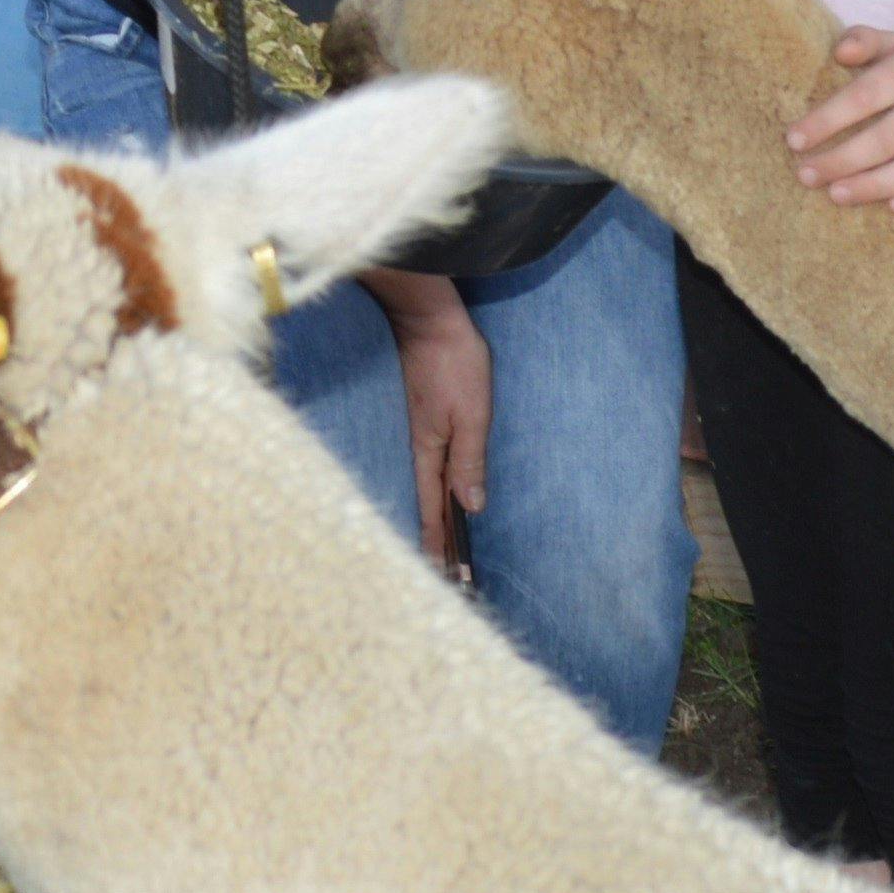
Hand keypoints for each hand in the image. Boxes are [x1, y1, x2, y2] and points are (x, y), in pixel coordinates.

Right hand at [368, 273, 489, 567]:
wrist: (428, 317)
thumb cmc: (452, 361)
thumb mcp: (472, 412)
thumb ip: (469, 458)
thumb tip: (471, 505)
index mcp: (430, 450)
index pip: (433, 507)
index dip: (439, 542)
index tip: (445, 575)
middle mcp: (421, 446)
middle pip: (427, 502)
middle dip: (435, 539)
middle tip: (443, 574)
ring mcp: (421, 431)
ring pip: (427, 484)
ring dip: (434, 516)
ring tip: (438, 545)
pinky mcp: (425, 417)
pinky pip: (429, 464)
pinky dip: (432, 489)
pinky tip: (435, 493)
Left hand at [788, 26, 893, 217]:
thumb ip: (865, 40)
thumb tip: (840, 52)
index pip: (867, 94)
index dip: (828, 119)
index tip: (794, 141)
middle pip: (889, 137)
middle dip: (843, 160)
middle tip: (805, 175)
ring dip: (874, 185)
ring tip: (835, 194)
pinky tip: (892, 207)